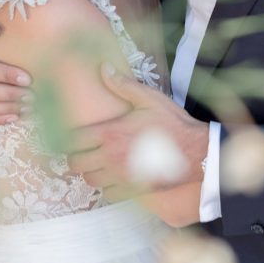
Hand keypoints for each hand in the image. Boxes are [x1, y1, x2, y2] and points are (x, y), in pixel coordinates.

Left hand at [67, 71, 208, 196]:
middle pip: (76, 164)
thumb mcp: (148, 98)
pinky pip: (108, 194)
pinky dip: (107, 187)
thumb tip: (103, 68)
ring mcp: (120, 176)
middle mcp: (110, 157)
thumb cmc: (172, 123)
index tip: (71, 137)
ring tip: (97, 164)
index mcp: (110, 133)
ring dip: (90, 173)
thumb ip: (122, 84)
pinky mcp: (132, 190)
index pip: (73, 141)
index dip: (68, 140)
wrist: (195, 151)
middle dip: (76, 158)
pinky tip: (114, 177)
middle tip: (82, 152)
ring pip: (90, 181)